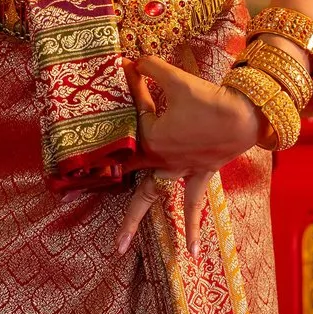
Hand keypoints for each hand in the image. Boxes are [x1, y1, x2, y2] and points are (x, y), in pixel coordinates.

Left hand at [114, 54, 261, 258]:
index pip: (130, 121)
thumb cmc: (209, 99)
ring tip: (118, 247)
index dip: (129, 95)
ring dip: (132, 219)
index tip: (125, 75)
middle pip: (125, 174)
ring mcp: (178, 170)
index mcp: (151, 138)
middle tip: (68, 199)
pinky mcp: (199, 174)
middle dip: (98, 184)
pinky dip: (191, 226)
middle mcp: (160, 159)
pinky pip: (192, 203)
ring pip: (150, 196)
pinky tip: (194, 253)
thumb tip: (134, 60)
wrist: (245, 117)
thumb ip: (152, 69)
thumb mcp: (177, 79)